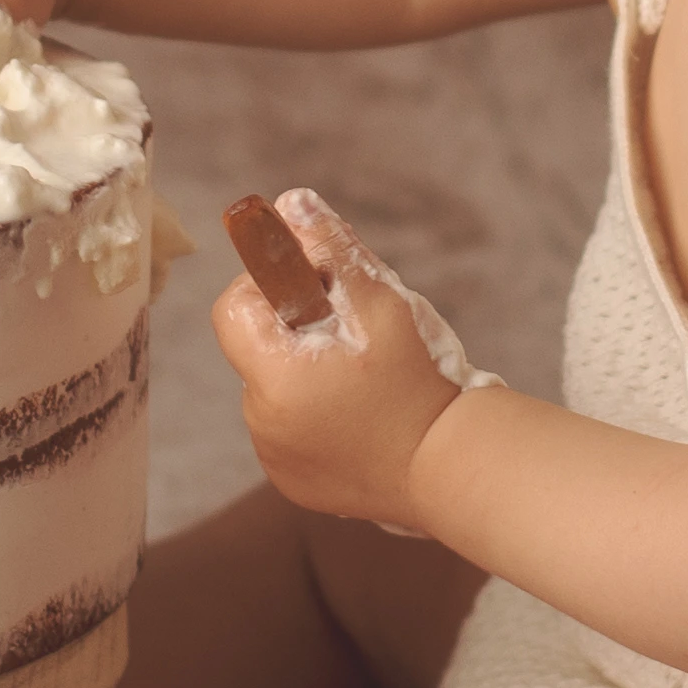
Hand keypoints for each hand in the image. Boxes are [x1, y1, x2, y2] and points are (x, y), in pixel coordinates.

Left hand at [212, 190, 477, 531]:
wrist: (454, 470)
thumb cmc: (420, 382)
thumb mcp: (382, 304)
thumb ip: (333, 251)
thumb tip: (291, 204)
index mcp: (273, 376)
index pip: (233, 309)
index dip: (267, 287)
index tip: (316, 290)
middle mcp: (262, 422)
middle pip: (257, 350)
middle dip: (297, 330)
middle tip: (355, 335)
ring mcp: (277, 459)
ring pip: (276, 390)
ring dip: (307, 372)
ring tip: (366, 380)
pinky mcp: (296, 483)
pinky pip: (292, 431)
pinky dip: (317, 414)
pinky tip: (363, 416)